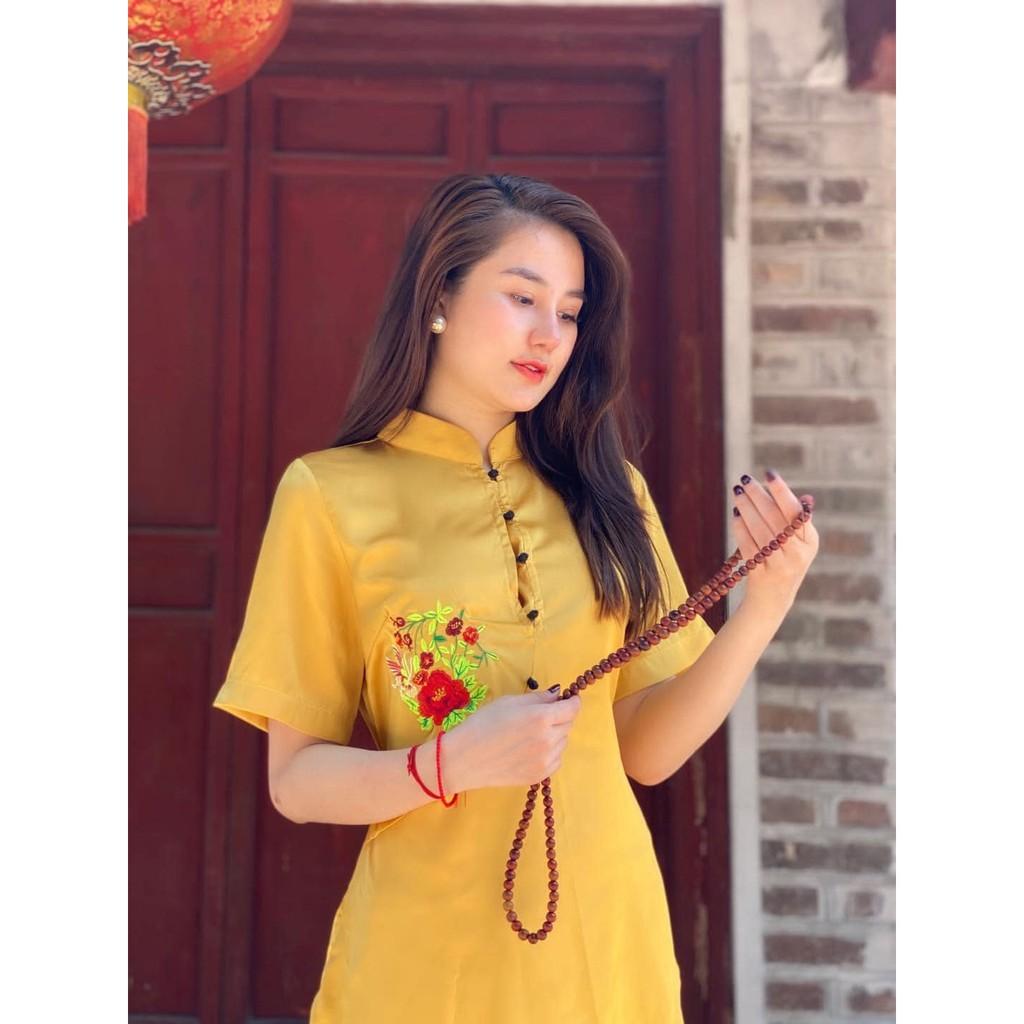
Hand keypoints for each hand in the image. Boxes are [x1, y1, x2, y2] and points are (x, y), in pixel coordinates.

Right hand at [443, 687, 582, 792]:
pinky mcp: (539, 776)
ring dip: (554, 735)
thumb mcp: (509, 701)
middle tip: (539, 717)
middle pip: (568, 724)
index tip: (568, 699)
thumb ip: (538, 698)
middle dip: (559, 717)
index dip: (572, 701)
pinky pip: (555, 759)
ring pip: (562, 742)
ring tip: (529, 735)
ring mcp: (545, 761)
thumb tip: (557, 695)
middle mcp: (548, 740)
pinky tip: (529, 750)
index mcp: (541, 718)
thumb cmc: (483, 724)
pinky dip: (549, 752)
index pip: (572, 708)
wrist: (464, 759)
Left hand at [730, 469, 818, 612]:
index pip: (795, 511)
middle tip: (744, 480)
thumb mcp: (800, 543)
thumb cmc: (786, 560)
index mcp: (809, 541)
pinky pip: (748, 545)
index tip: (769, 473)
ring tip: (737, 493)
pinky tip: (735, 515)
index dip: (781, 491)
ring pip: (759, 530)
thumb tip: (804, 497)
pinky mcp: (761, 573)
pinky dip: (740, 528)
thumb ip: (798, 521)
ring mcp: (779, 565)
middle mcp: (797, 553)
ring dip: (746, 508)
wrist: (774, 598)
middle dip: (758, 495)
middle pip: (774, 518)